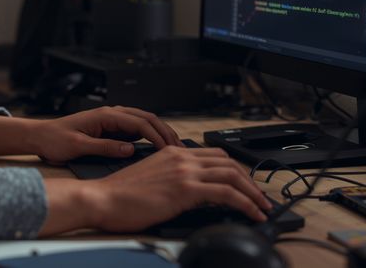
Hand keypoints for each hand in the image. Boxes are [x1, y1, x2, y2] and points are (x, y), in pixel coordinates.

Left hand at [31, 106, 182, 163]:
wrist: (40, 136)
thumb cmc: (55, 139)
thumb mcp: (79, 146)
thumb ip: (105, 147)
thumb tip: (130, 149)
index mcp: (105, 115)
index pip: (139, 123)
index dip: (157, 136)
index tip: (168, 150)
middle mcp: (110, 113)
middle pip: (146, 118)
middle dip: (164, 131)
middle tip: (179, 147)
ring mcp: (111, 119)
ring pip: (142, 122)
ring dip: (158, 132)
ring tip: (172, 147)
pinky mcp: (109, 127)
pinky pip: (134, 129)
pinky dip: (148, 136)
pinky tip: (155, 148)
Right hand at [40, 146, 272, 235]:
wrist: (103, 199)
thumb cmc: (120, 195)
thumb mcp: (151, 180)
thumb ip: (172, 179)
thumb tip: (191, 193)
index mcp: (172, 153)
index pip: (214, 155)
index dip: (235, 169)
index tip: (245, 185)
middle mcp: (181, 157)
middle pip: (228, 162)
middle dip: (250, 181)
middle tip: (260, 197)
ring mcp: (185, 171)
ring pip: (233, 175)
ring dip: (253, 193)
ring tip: (262, 207)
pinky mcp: (186, 189)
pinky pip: (226, 193)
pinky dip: (245, 203)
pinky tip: (252, 213)